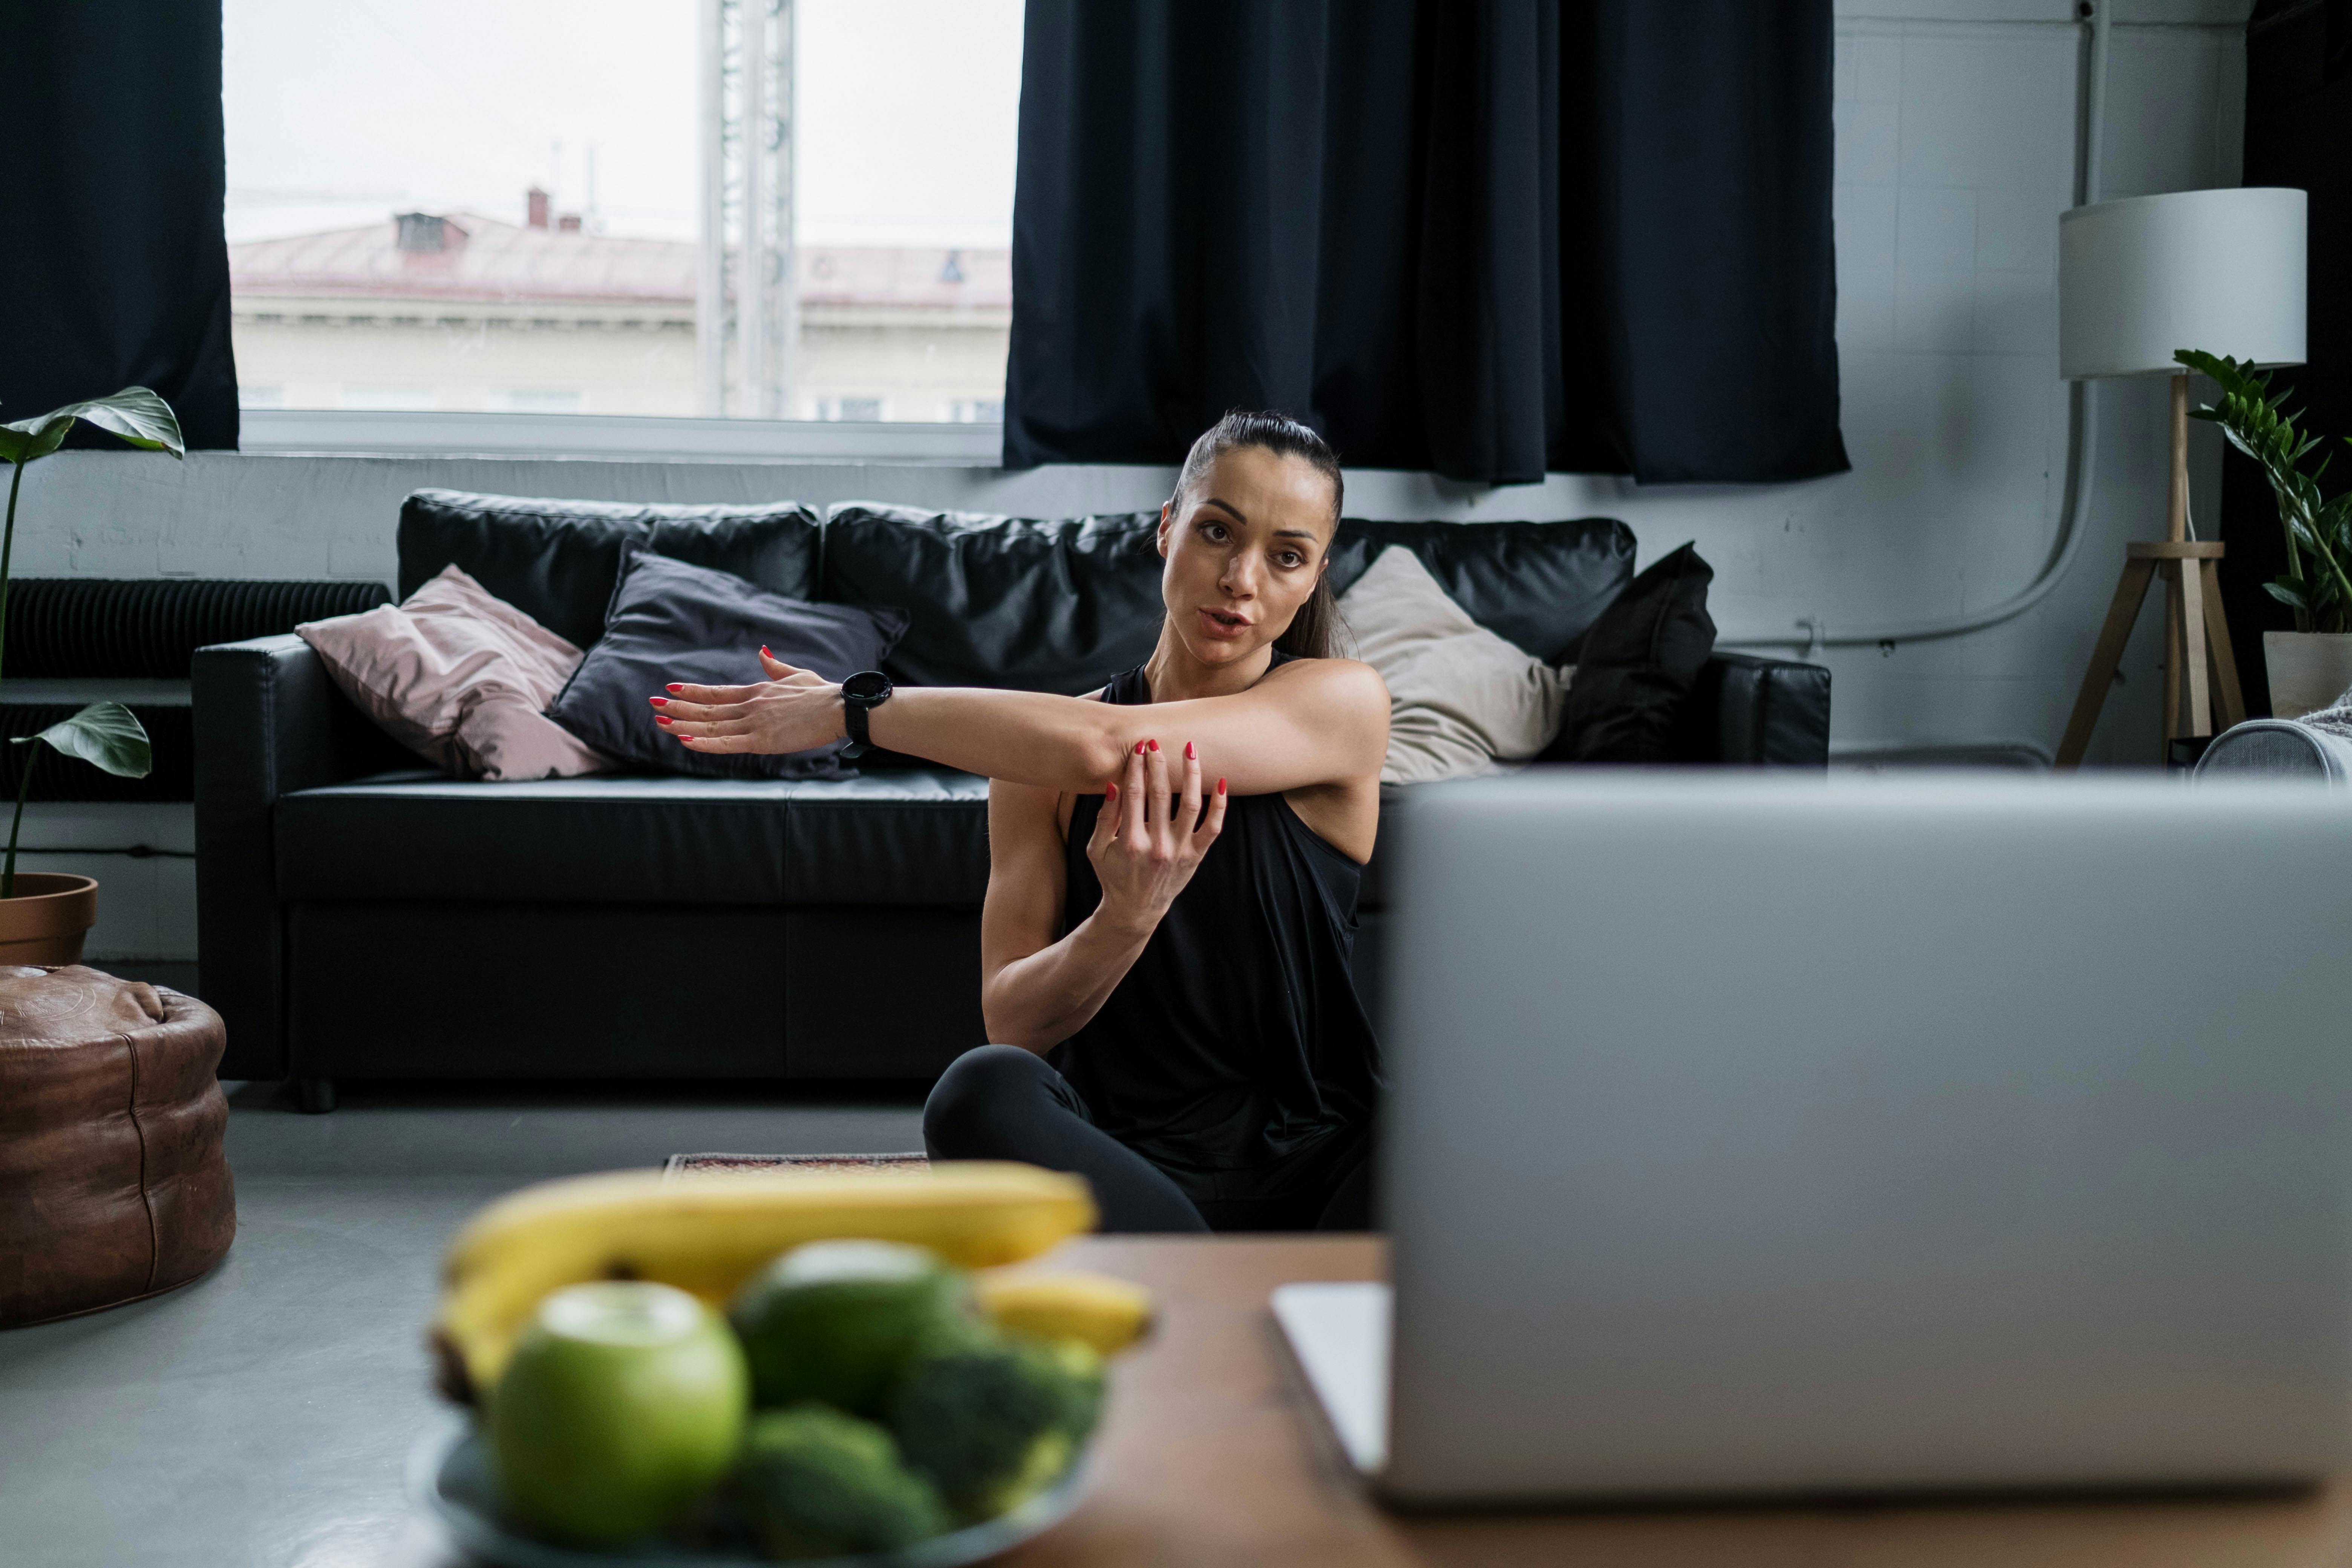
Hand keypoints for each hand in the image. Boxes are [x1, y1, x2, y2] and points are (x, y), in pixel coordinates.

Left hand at [650, 648, 843, 754]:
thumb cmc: (822, 693)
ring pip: (710, 725)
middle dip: (678, 707)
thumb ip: (775, 667)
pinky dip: (704, 743)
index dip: (692, 691)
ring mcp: (754, 723)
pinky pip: (726, 743)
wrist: (838, 707)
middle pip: (706, 708)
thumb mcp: (796, 675)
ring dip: (683, 724)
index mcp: (757, 691)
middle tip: (653, 705)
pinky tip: (685, 742)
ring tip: (660, 722)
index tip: (671, 688)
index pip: (716, 692)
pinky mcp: (762, 741)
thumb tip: (762, 651)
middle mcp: (750, 706)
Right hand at [1085, 738, 1226, 937]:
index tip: (1139, 747)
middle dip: (1158, 764)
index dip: (1136, 767)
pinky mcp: (1196, 856)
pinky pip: (1213, 827)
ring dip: (1190, 774)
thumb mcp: (1096, 849)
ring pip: (1190, 805)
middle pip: (1160, 794)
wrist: (1135, 910)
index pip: (1134, 794)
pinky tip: (1221, 782)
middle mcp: (1158, 847)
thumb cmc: (1112, 875)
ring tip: (1189, 750)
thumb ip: (1105, 817)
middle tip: (1156, 743)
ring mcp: (1180, 852)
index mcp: (1130, 843)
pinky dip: (1220, 805)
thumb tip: (1114, 784)